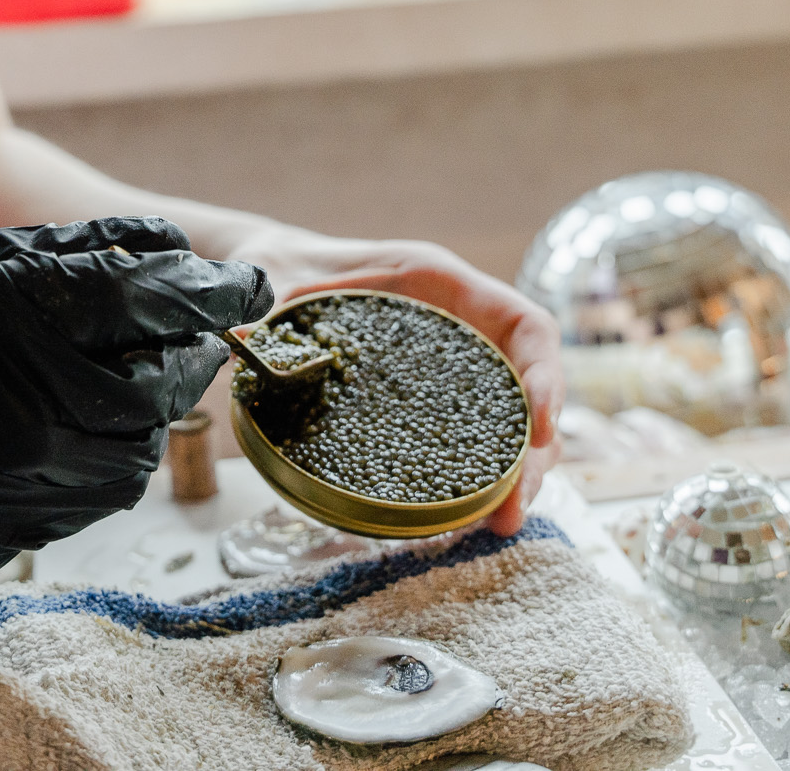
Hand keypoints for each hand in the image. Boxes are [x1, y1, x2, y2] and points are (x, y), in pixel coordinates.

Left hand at [224, 227, 562, 535]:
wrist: (260, 277)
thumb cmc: (279, 264)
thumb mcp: (276, 280)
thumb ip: (270, 303)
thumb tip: (243, 334)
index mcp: (438, 284)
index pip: (523, 324)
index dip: (545, 375)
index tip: (542, 430)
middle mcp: (454, 326)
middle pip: (524, 389)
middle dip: (532, 451)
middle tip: (513, 508)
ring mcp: (443, 367)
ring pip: (504, 422)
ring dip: (512, 475)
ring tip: (499, 525)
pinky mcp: (421, 402)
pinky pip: (466, 439)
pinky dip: (475, 477)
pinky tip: (466, 519)